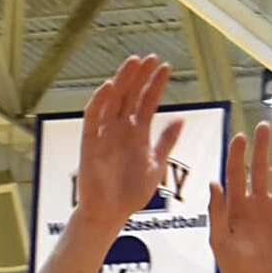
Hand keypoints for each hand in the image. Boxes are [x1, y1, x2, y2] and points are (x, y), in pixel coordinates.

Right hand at [75, 57, 182, 238]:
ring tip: (134, 62)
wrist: (109, 214)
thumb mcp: (155, 166)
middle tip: (151, 58)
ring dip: (122, 80)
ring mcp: (105, 133)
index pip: (147, 102)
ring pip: (113, 99)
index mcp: (137, 133)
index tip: (166, 67)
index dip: (156, 84)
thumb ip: (166, 142)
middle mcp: (121, 128)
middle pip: (130, 95)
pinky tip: (109, 86)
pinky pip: (93, 117)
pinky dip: (99, 101)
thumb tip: (181, 119)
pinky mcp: (90, 141)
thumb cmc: (130, 194)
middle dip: (140, 76)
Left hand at [209, 123, 271, 272]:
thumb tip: (214, 182)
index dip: (238, 155)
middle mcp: (258, 205)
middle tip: (265, 126)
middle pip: (260, 170)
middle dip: (262, 148)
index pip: (237, 174)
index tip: (240, 137)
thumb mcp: (219, 240)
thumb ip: (217, 211)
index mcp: (237, 207)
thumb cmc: (234, 268)